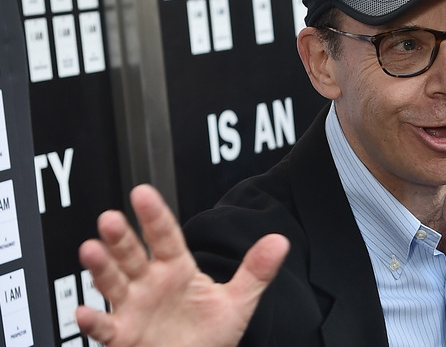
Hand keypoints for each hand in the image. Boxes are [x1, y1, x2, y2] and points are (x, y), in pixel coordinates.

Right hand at [76, 184, 288, 346]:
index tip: (142, 193)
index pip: (165, 237)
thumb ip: (256, 272)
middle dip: (121, 237)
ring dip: (101, 267)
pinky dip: (94, 321)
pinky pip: (105, 328)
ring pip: (113, 283)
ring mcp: (133, 308)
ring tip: (90, 249)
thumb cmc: (209, 335)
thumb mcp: (236, 303)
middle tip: (110, 218)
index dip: (154, 215)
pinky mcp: (123, 336)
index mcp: (176, 269)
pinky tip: (85, 311)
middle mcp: (150, 284)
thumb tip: (279, 241)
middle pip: (132, 255)